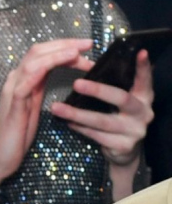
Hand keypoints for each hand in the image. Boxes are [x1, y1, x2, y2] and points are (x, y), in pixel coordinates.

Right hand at [0, 38, 94, 195]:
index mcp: (23, 81)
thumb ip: (41, 87)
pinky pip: (23, 84)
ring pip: (32, 63)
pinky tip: (51, 66)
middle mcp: (16, 81)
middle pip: (38, 51)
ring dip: (56, 54)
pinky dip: (36, 72)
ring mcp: (12, 92)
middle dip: (64, 44)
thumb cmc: (18, 134)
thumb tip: (61, 74)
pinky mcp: (12, 106)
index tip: (86, 48)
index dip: (64, 47)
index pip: (43, 54)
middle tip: (88, 43)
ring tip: (76, 52)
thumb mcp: (33, 105)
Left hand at [49, 49, 154, 167]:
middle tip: (76, 83)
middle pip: (121, 98)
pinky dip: (80, 128)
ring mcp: (135, 131)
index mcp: (144, 97)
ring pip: (103, 120)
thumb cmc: (118, 118)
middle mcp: (143, 112)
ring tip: (57, 107)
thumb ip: (115, 87)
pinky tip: (67, 122)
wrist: (123, 150)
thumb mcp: (121, 102)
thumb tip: (91, 66)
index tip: (140, 53)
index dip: (143, 67)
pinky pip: (96, 135)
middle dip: (98, 90)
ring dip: (77, 114)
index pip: (145, 79)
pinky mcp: (123, 146)